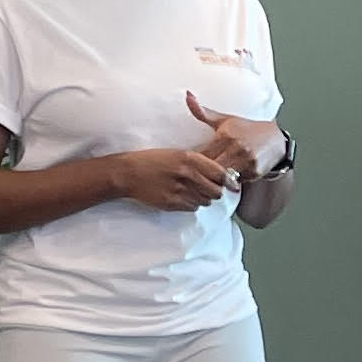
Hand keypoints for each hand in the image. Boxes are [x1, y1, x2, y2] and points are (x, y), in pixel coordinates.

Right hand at [107, 144, 237, 209]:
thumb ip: (198, 162)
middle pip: (216, 191)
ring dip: (203, 199)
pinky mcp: (172, 203)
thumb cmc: (153, 161)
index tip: (232, 184)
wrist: (129, 173)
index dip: (229, 181)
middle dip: (215, 191)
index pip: (220, 173)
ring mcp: (180, 190)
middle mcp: (187, 174)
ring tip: (192, 192)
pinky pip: (192, 208)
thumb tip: (220, 174)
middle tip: (209, 188)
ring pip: (206, 201)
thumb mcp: (177, 153)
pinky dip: (191, 204)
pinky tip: (182, 197)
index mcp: (190, 158)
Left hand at [186, 91, 285, 184]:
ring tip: (208, 180)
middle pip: (211, 169)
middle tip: (197, 176)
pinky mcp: (255, 173)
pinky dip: (229, 184)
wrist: (275, 140)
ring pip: (222, 178)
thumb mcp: (225, 120)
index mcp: (226, 136)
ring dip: (215, 180)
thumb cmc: (246, 130)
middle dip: (203, 173)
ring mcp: (247, 161)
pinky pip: (236, 183)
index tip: (188, 165)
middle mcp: (237, 148)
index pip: (202, 155)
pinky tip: (224, 181)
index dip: (193, 162)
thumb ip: (203, 113)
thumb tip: (187, 95)